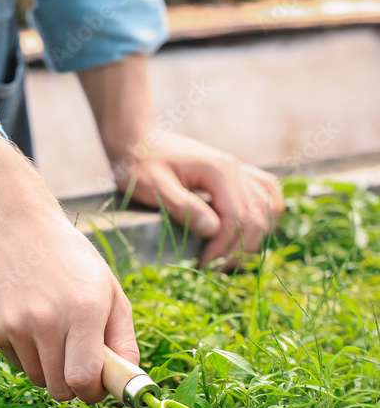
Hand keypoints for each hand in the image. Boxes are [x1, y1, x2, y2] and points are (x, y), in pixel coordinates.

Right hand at [0, 130, 139, 401]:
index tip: (98, 387)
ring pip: (37, 379)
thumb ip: (124, 340)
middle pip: (59, 389)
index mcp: (83, 311)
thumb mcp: (110, 292)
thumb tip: (128, 383)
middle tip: (79, 365)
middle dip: (73, 387)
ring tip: (54, 336)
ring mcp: (15, 325)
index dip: (94, 393)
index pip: (84, 379)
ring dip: (51, 370)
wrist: (17, 231)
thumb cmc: (72, 262)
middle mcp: (46, 321)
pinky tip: (31, 324)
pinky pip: (17, 363)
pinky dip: (28, 355)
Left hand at [112, 130, 283, 267]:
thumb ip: (182, 206)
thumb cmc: (140, 163)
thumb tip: (213, 229)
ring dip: (253, 237)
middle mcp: (236, 168)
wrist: (138, 138)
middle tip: (214, 268)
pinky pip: (267, 194)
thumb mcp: (153, 187)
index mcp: (219, 171)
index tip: (204, 266)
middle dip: (238, 249)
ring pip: (269, 208)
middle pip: (257, 218)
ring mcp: (239, 169)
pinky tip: (247, 233)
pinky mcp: (236, 173)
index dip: (224, 248)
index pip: (237, 218)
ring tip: (228, 257)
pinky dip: (265, 217)